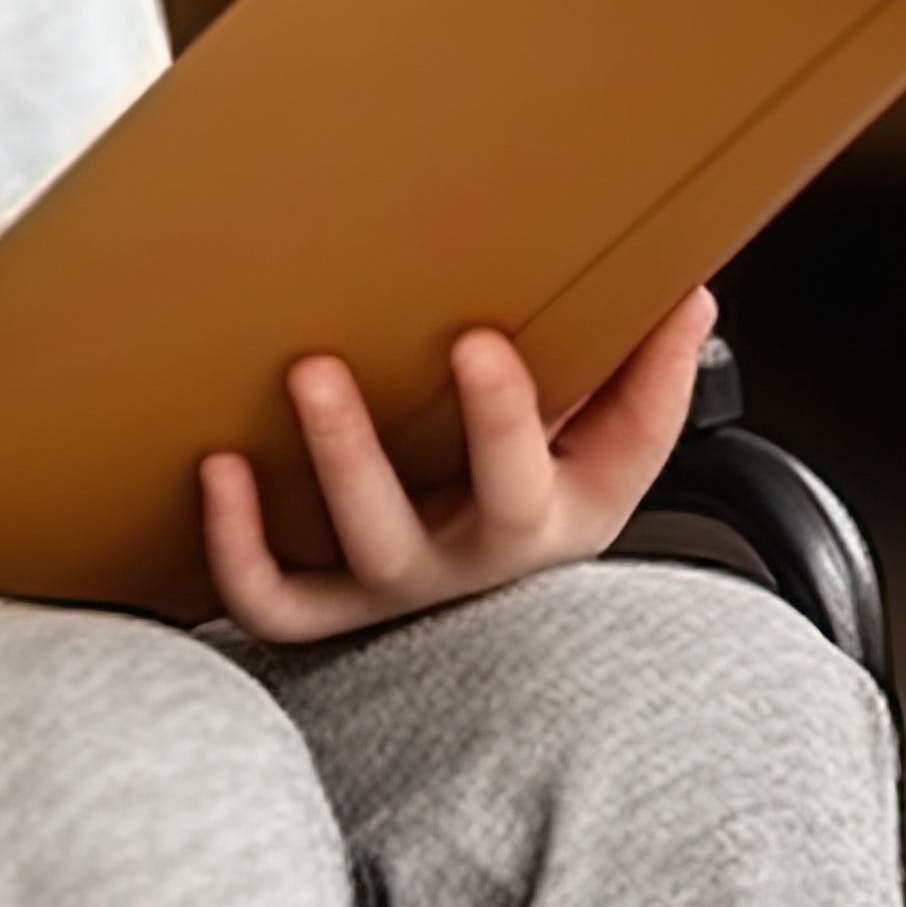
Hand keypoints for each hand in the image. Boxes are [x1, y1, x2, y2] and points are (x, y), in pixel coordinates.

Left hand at [197, 289, 716, 645]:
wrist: (502, 609)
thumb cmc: (551, 497)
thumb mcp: (617, 450)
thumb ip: (655, 375)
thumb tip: (689, 298)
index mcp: (548, 520)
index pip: (530, 479)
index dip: (505, 420)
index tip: (477, 342)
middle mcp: (466, 562)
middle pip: (414, 528)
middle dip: (361, 450)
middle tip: (318, 367)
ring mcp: (395, 588)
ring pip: (351, 556)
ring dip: (314, 472)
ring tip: (290, 384)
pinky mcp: (329, 609)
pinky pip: (273, 600)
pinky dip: (235, 546)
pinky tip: (216, 467)